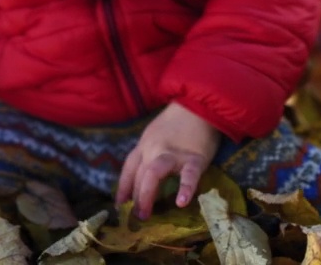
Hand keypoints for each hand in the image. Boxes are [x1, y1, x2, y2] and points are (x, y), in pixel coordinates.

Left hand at [115, 102, 220, 218]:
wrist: (200, 103)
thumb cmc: (178, 119)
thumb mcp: (156, 132)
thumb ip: (149, 150)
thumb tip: (143, 173)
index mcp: (145, 144)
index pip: (129, 168)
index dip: (123, 187)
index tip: (119, 204)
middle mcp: (154, 149)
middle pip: (139, 174)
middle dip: (134, 197)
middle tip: (135, 216)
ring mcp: (173, 153)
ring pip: (153, 173)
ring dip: (146, 195)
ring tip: (145, 214)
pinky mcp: (194, 158)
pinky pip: (188, 175)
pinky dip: (185, 189)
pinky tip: (181, 202)